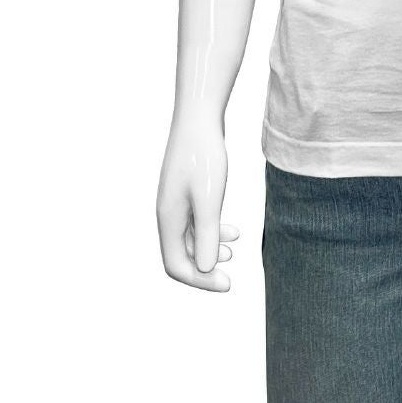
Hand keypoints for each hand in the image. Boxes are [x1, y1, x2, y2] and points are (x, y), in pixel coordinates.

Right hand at [156, 116, 237, 290]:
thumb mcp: (209, 198)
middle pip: (181, 255)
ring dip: (210, 249)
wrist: (199, 118)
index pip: (176, 264)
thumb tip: (206, 269)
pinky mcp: (187, 191)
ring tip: (233, 251)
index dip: (199, 280)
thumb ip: (207, 234)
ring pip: (190, 238)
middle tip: (230, 278)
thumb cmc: (203, 155)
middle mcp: (168, 213)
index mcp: (168, 218)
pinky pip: (196, 222)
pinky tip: (233, 231)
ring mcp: (176, 202)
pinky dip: (212, 231)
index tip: (227, 284)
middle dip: (204, 269)